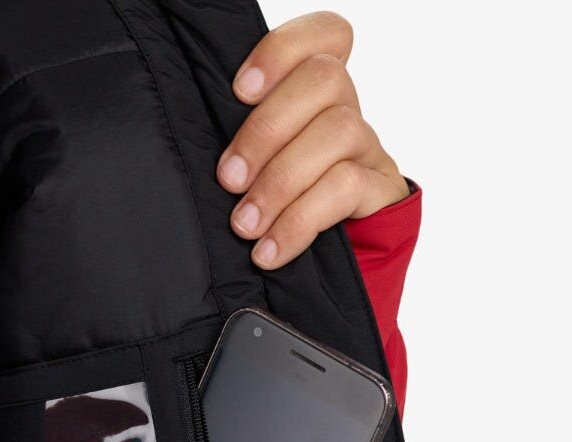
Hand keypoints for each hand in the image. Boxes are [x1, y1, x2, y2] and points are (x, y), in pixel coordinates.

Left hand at [217, 11, 408, 269]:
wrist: (317, 276)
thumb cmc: (270, 211)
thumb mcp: (249, 172)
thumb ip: (237, 148)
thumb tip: (193, 147)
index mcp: (312, 94)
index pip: (324, 35)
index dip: (282, 51)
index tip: (239, 91)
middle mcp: (344, 110)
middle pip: (324, 79)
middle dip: (266, 131)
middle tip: (229, 180)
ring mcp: (366, 149)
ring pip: (338, 131)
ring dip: (281, 181)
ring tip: (244, 225)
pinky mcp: (379, 192)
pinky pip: (346, 188)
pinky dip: (299, 221)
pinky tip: (269, 250)